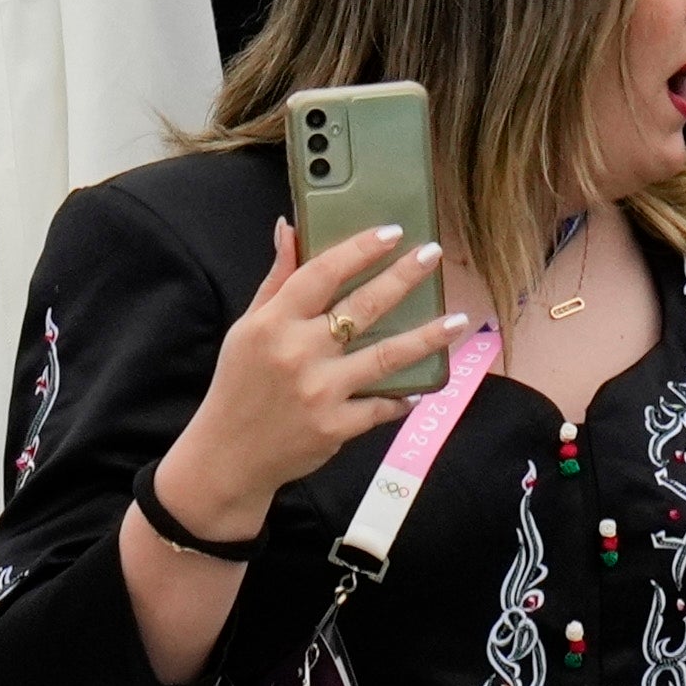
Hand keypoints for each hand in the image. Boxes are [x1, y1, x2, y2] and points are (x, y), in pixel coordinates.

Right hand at [157, 213, 452, 526]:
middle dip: (403, 277)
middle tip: (433, 254)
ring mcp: (320, 391)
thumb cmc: (238, 385)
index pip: (321, 273)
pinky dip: (404, 397)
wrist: (227, 458)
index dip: (359, 249)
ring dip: (428, 337)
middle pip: (363, 306)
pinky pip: (382, 406)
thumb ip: (276, 280)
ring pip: (387, 356)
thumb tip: (289, 227)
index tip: (393, 232)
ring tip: (458, 320)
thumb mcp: (246, 329)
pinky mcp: (336, 426)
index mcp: (272, 323)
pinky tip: (423, 386)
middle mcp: (298, 352)